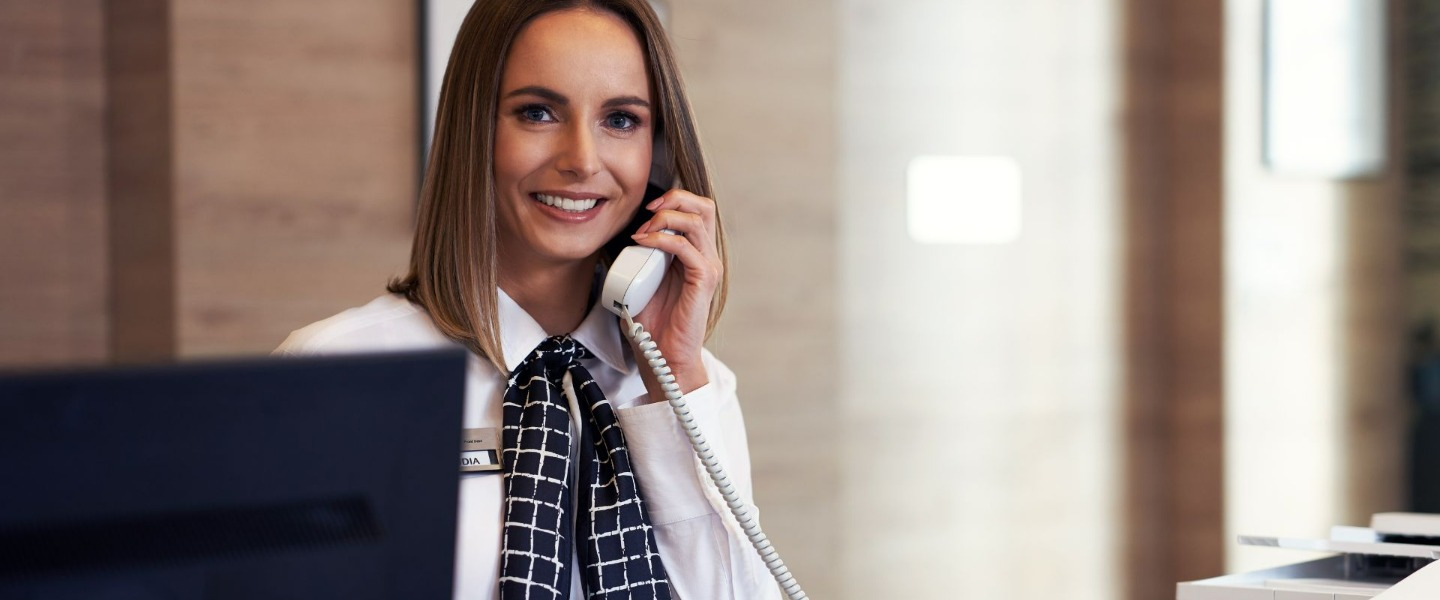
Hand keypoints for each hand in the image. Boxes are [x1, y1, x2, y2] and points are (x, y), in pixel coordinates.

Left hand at [626, 188, 721, 399]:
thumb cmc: (653, 324)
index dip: (672, 200)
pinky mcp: (703, 279)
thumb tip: (622, 237)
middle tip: (648, 209)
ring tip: (642, 231)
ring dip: (664, 218)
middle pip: (703, 206)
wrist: (663, 356)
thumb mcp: (642, 281)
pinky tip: (642, 243)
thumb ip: (640, 258)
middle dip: (674, 199)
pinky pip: (686, 247)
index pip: (695, 210)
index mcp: (695, 253)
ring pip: (696, 220)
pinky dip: (661, 239)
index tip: (644, 210)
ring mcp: (708, 267)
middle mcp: (706, 256)